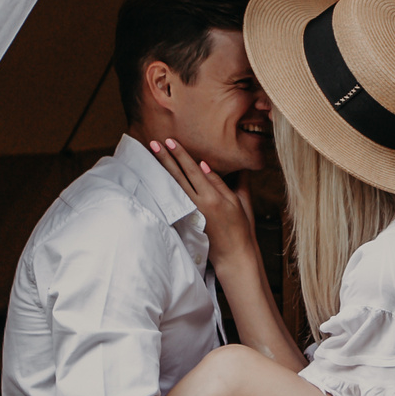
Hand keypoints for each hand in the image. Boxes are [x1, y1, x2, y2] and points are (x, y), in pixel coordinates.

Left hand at [149, 137, 256, 265]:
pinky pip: (174, 200)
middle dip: (166, 159)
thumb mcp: (238, 201)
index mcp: (212, 197)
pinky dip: (165, 187)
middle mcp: (198, 204)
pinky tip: (158, 178)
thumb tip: (205, 164)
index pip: (192, 170)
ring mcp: (190, 213)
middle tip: (154, 143)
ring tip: (153, 156)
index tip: (171, 141)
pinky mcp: (186, 221)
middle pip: (178, 177)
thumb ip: (221, 182)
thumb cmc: (241, 227)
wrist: (234, 254)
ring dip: (162, 170)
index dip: (181, 155)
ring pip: (172, 187)